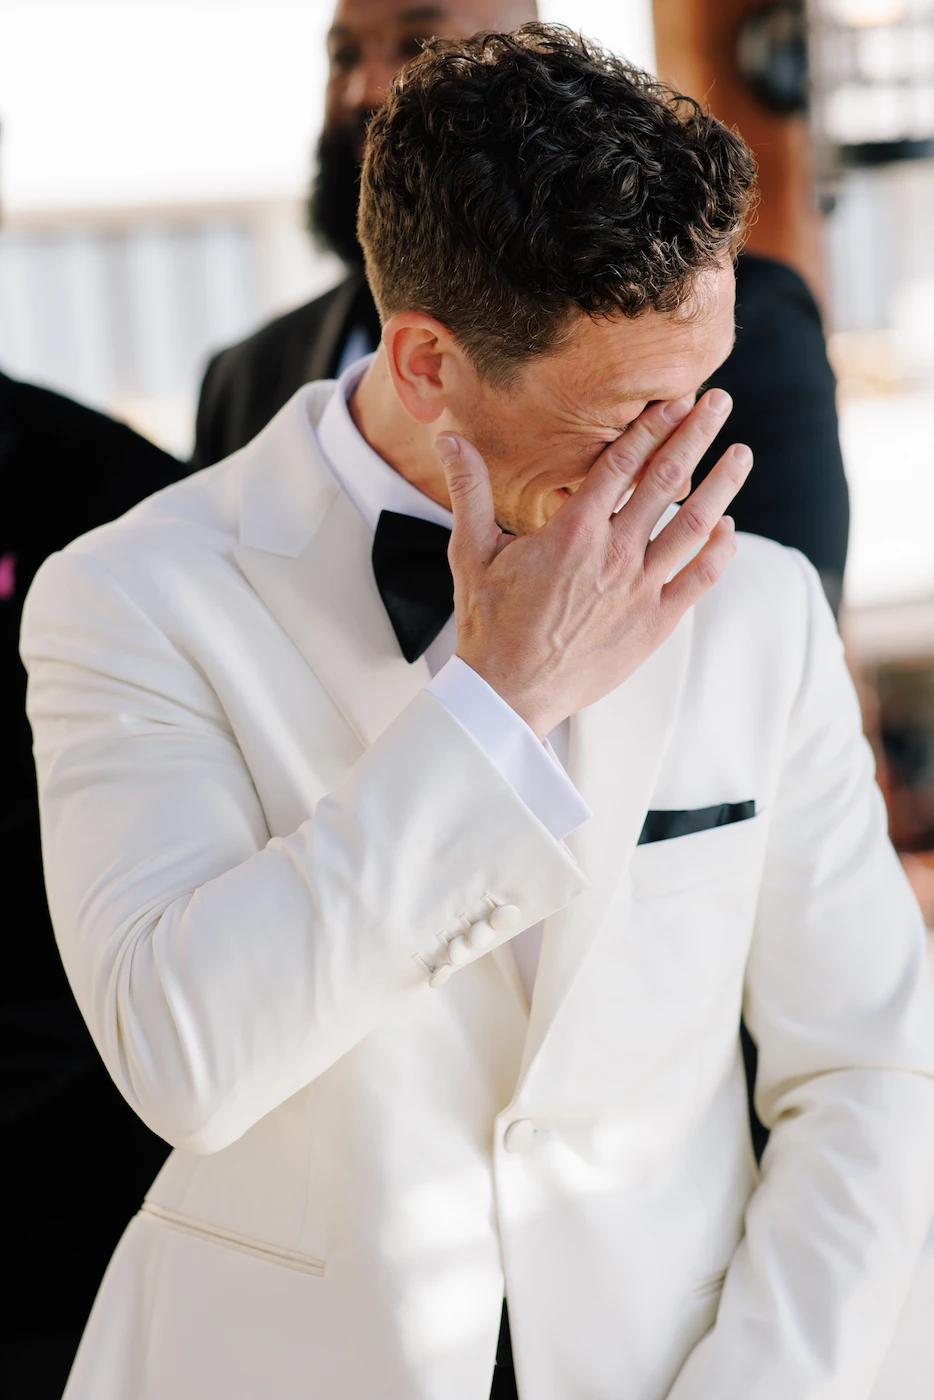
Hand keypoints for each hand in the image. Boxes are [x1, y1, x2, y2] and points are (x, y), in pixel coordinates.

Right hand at [436, 390, 752, 738]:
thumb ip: (469, 491)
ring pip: (694, 525)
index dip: (653, 426)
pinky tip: (729, 527)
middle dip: (696, 436)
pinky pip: (700, 579)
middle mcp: (614, 555)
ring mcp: (639, 590)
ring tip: (741, 454)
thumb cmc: (489, 623)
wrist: (510, 694)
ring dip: (722, 485)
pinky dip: (719, 550)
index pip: (623, 463)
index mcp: (572, 531)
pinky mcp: (655, 623)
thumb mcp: (472, 552)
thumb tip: (448, 440)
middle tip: (719, 403)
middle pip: (666, 481)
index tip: (676, 399)